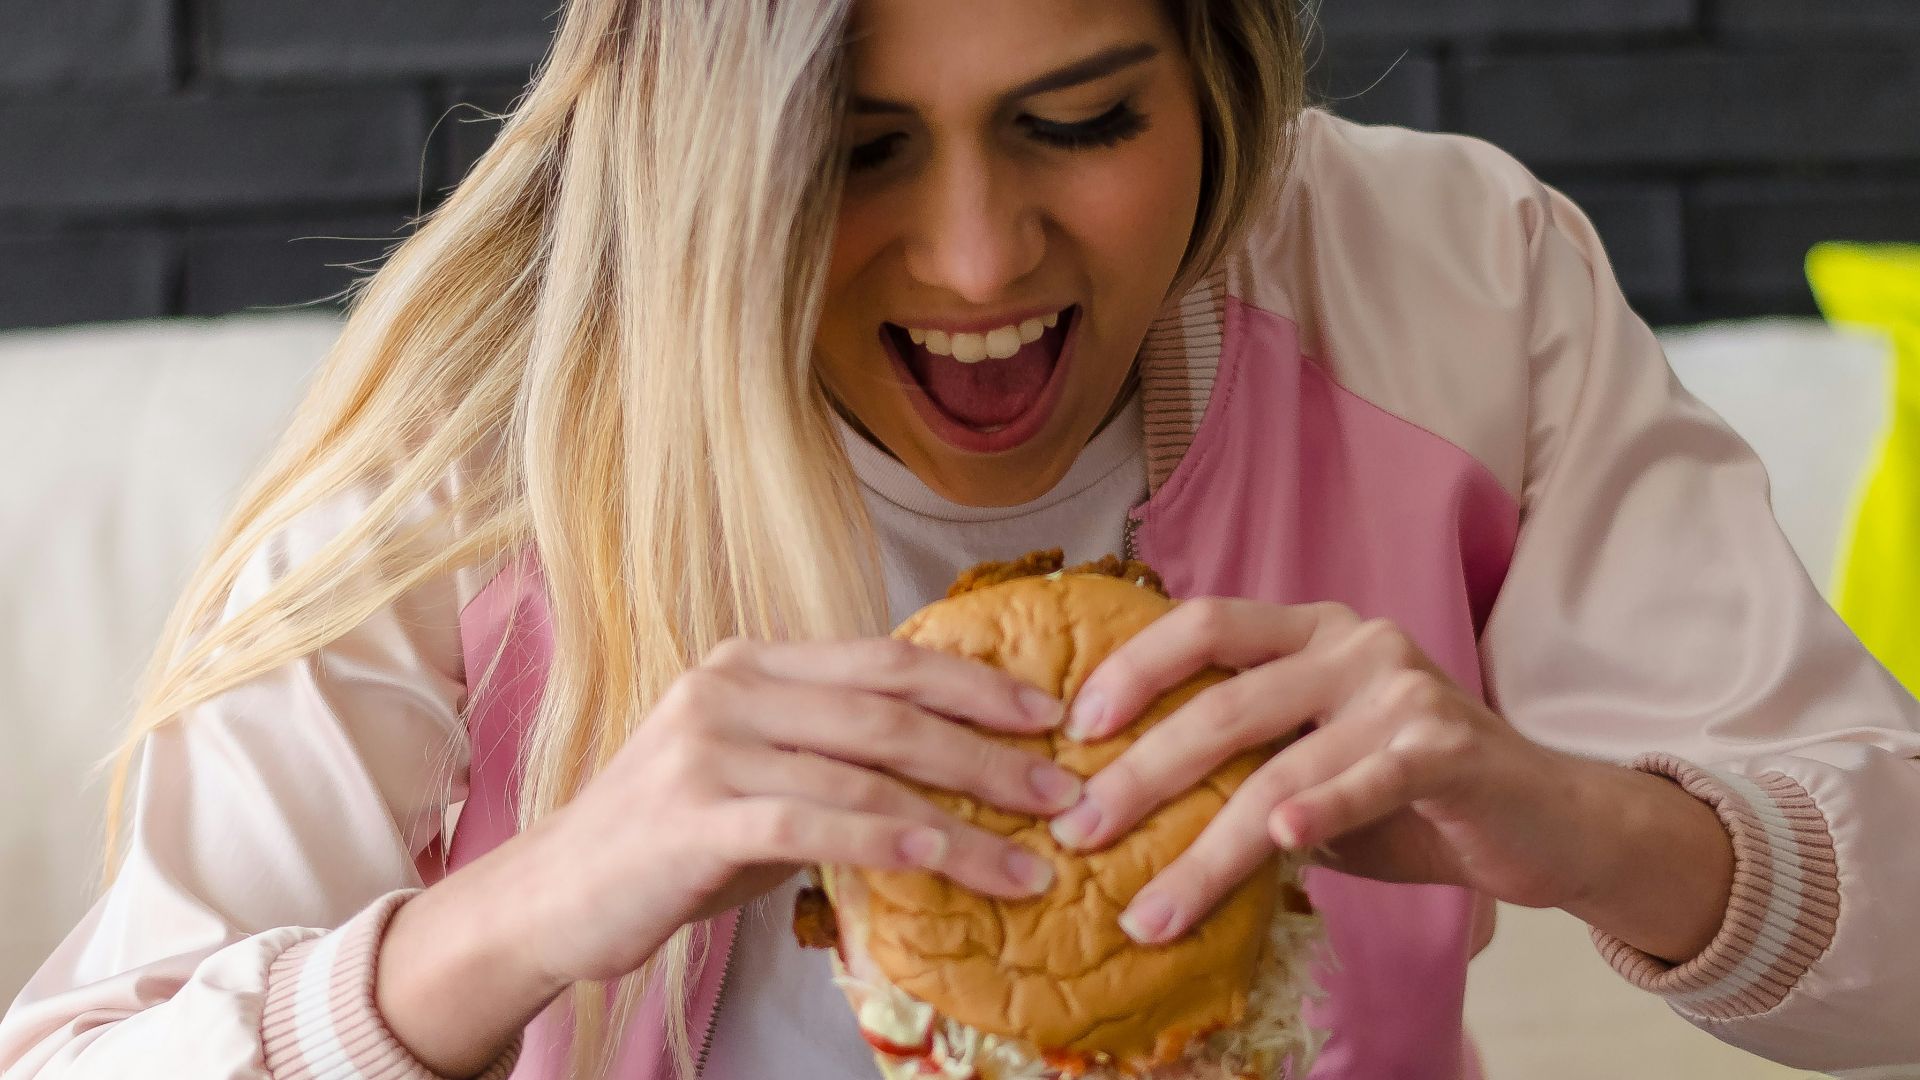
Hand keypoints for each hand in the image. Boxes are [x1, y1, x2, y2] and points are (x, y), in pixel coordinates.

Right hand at [514, 635, 1082, 989]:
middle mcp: (729, 688)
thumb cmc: (671, 840)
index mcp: (752, 663)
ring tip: (1029, 861)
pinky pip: (813, 824)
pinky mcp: (694, 817)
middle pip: (889, 712)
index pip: (886, 662)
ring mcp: (708, 749)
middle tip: (1066, 793)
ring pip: (865, 775)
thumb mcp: (757, 773)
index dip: (976, 685)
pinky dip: (887, 842)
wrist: (553, 896)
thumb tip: (954, 762)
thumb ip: (833, 754)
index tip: (1052, 716)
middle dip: (990, 752)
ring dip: (962, 822)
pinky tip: (942, 860)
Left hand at [1046, 598, 1725, 955]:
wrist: (1543, 821)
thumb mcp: (1314, 765)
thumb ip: (1245, 763)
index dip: (1133, 670)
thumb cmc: (1409, 795)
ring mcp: (1402, 690)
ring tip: (1151, 910)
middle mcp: (1352, 642)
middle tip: (1080, 831)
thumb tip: (1123, 808)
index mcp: (1309, 631)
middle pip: (1225, 703)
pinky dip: (1323, 809)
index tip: (1073, 729)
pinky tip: (1279, 840)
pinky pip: (1368, 779)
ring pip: (1280, 765)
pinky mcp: (1449, 748)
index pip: (1204, 626)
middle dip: (1142, 774)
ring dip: (1208, 847)